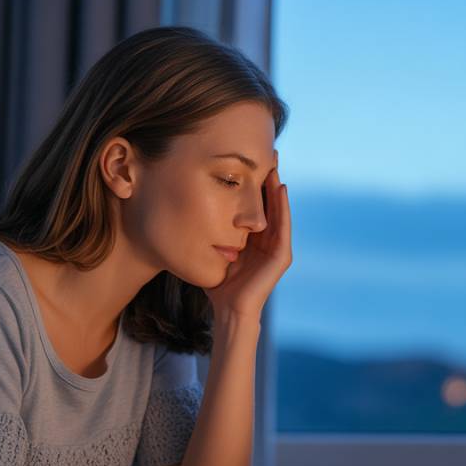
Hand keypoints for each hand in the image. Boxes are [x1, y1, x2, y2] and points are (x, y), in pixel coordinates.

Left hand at [203, 157, 291, 322]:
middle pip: (269, 204)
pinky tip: (280, 187)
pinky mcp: (281, 257)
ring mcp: (276, 249)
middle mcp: (267, 241)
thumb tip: (182, 206)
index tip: (247, 160)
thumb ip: (206, 232)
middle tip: (267, 153)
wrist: (228, 311)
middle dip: (268, 179)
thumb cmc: (216, 284)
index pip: (255, 206)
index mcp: (253, 239)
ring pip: (278, 211)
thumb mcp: (210, 248)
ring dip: (277, 187)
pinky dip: (283, 207)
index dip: (253, 184)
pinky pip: (283, 226)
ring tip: (275, 164)